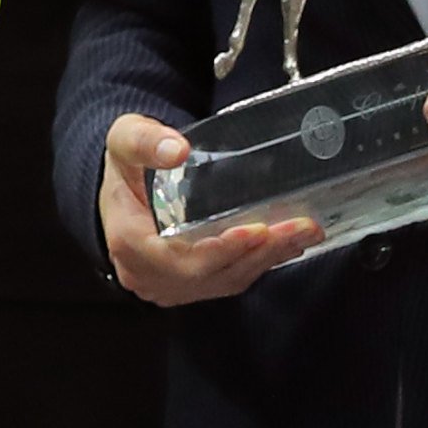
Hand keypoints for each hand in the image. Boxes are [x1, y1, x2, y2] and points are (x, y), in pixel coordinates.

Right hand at [98, 112, 317, 305]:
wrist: (122, 189)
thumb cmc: (125, 166)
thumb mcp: (124, 140)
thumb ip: (144, 141)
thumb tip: (178, 151)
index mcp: (128, 242)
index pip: (174, 258)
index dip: (218, 250)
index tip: (257, 230)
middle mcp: (145, 273)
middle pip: (208, 274)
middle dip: (259, 252)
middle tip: (301, 228)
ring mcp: (167, 284)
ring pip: (224, 281)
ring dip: (267, 260)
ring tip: (305, 233)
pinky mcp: (187, 287)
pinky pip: (227, 281)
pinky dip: (258, 264)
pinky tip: (285, 245)